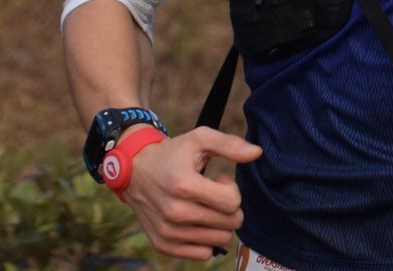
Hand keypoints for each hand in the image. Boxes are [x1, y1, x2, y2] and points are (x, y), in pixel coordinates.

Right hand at [120, 126, 261, 261]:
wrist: (135, 171)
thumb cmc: (173, 153)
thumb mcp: (200, 138)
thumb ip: (230, 145)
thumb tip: (257, 153)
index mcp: (185, 186)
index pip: (232, 202)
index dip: (232, 189)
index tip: (219, 179)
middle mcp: (174, 213)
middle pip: (229, 223)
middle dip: (229, 207)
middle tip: (213, 193)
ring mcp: (167, 231)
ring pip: (220, 240)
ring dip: (219, 223)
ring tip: (204, 205)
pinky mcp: (162, 244)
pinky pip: (203, 254)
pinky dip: (206, 240)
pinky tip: (196, 221)